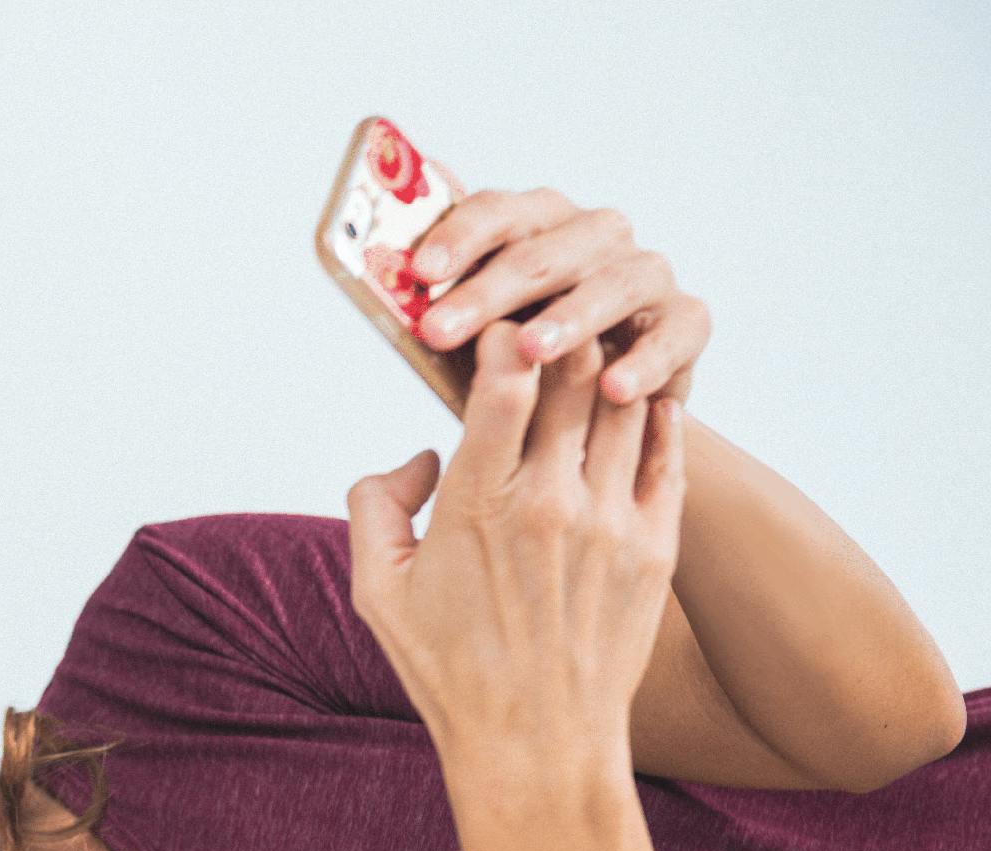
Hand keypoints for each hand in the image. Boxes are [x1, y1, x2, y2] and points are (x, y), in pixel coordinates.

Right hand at [344, 322, 688, 766]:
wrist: (536, 746)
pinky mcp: (655, 546)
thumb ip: (376, 505)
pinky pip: (665, 451)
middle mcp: (551, 504)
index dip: (498, 332)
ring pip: (623, 401)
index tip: (490, 319)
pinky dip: (651, 411)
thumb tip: (421, 455)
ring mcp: (612, 523)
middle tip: (546, 309)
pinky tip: (634, 397)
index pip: (502, 380)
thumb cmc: (450, 670)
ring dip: (607, 361)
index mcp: (478, 506)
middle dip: (555, 330)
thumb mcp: (378, 590)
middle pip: (572, 372)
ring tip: (593, 337)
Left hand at [407, 187, 707, 409]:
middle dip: (488, 291)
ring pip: (612, 282)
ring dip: (569, 316)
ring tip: (530, 351)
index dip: (456, 237)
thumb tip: (385, 293)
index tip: (417, 273)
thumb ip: (438, 311)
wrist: (598, 415)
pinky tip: (614, 389)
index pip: (495, 211)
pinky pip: (673, 334)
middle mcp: (594, 236)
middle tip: (440, 331)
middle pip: (543, 250)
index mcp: (534, 225)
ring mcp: (645, 274)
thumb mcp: (471, 340)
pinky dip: (646, 361)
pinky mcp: (688, 320)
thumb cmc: (519, 367)